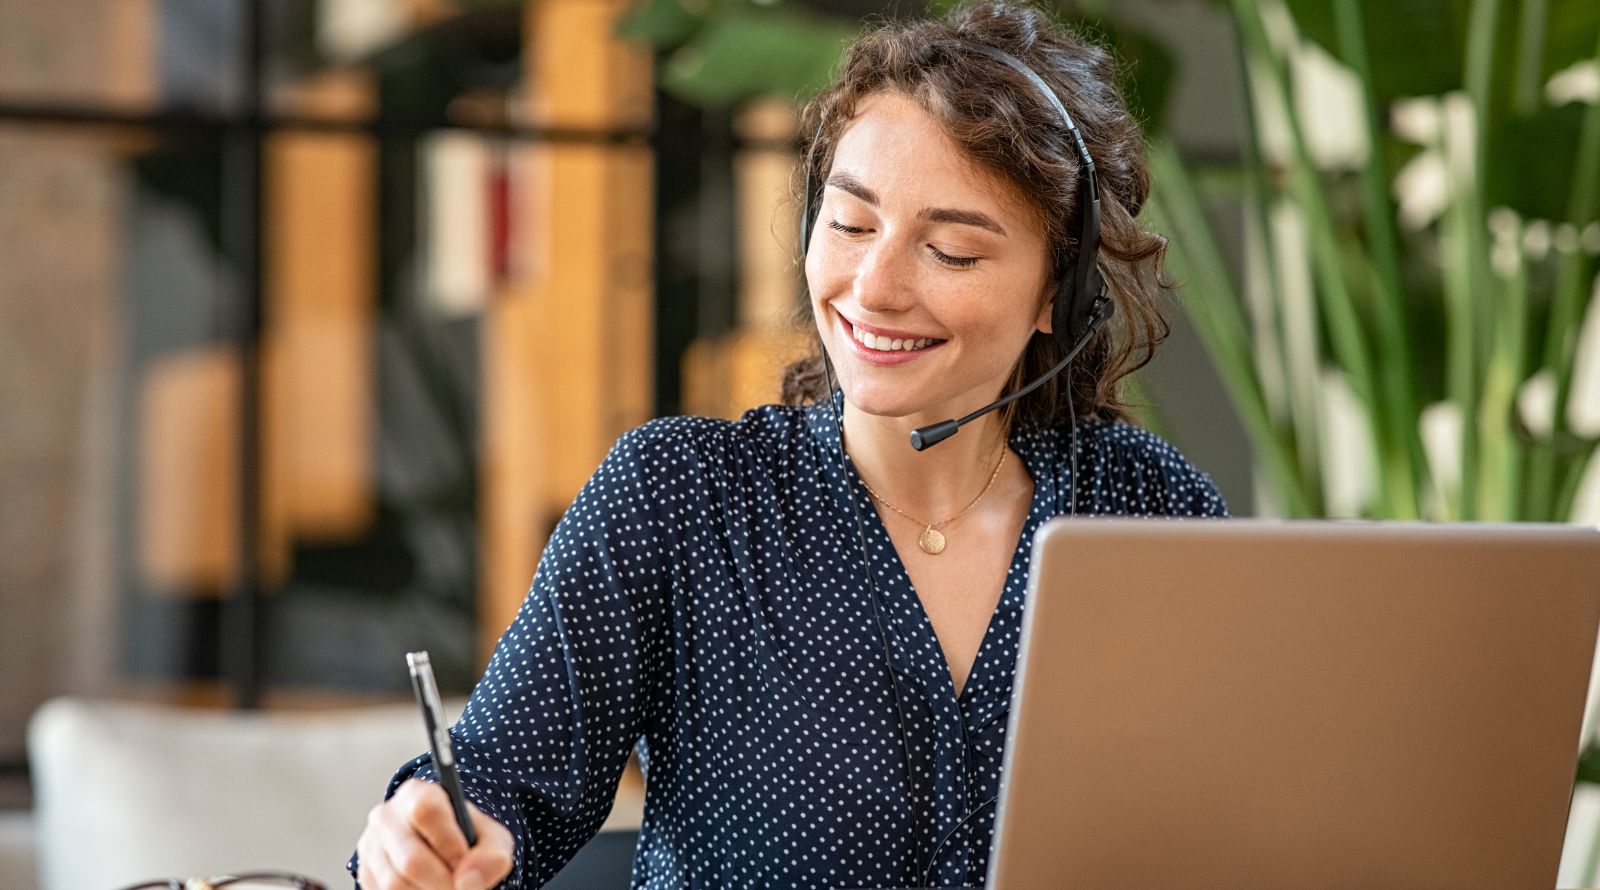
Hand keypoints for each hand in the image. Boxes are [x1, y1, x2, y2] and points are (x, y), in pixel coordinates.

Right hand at [356, 778, 514, 889]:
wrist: (443, 848)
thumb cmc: (465, 838)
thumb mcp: (490, 838)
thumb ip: (491, 854)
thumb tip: (470, 880)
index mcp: (418, 794)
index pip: (425, 810)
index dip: (448, 841)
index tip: (464, 859)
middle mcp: (387, 816)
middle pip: (410, 859)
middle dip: (442, 881)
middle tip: (460, 887)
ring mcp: (371, 845)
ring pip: (395, 883)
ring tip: (446, 887)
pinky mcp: (365, 872)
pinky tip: (428, 888)